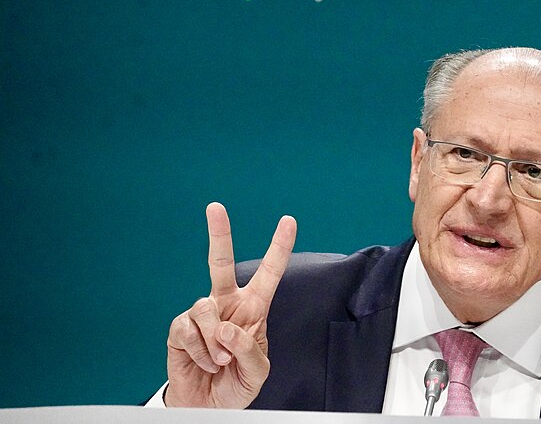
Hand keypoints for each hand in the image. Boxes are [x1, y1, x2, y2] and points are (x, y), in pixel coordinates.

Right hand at [164, 202, 295, 407]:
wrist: (208, 406)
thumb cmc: (236, 383)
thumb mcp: (257, 371)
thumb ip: (248, 348)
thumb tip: (226, 328)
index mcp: (254, 308)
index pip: (269, 272)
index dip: (279, 247)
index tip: (288, 221)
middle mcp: (227, 304)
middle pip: (221, 262)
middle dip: (219, 234)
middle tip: (215, 207)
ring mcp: (202, 315)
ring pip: (206, 307)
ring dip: (215, 340)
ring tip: (220, 360)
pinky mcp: (180, 329)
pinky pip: (189, 330)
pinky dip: (200, 351)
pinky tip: (204, 362)